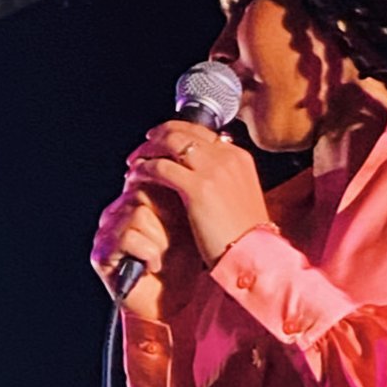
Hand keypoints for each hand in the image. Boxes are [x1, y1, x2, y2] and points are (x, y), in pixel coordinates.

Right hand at [90, 182, 199, 325]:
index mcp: (133, 201)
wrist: (172, 305)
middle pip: (143, 193)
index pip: (148, 178)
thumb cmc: (181, 266)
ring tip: (162, 257)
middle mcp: (116, 213)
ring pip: (137, 214)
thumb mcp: (186, 223)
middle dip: (166, 221)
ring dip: (159, 240)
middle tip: (173, 245)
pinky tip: (153, 266)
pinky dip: (148, 253)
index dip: (170, 198)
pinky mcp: (101, 254)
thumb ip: (177, 196)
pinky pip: (128, 237)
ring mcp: (105, 232)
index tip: (183, 221)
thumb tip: (182, 170)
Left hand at [123, 122, 269, 268]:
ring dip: (146, 151)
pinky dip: (144, 170)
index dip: (176, 133)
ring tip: (132, 164)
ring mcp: (213, 170)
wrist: (254, 254)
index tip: (160, 141)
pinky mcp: (197, 188)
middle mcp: (226, 157)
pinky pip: (161, 168)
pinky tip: (135, 178)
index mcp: (238, 157)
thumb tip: (198, 173)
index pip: (200, 132)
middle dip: (157, 137)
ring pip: (169, 144)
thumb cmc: (244, 235)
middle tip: (141, 150)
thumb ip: (222, 179)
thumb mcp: (239, 196)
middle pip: (183, 132)